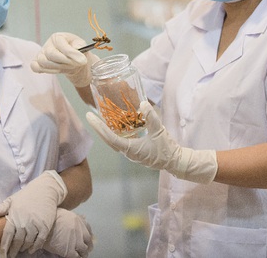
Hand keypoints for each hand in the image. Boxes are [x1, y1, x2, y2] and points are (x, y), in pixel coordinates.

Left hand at [0, 170, 67, 257]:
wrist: (45, 189)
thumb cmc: (26, 196)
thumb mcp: (11, 201)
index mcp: (14, 217)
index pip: (6, 236)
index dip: (4, 248)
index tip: (2, 256)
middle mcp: (24, 222)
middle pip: (17, 242)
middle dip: (13, 251)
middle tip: (11, 256)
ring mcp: (35, 224)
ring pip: (28, 242)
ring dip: (24, 248)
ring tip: (20, 251)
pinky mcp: (45, 225)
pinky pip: (39, 241)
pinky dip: (35, 247)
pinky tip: (31, 250)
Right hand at [31, 32, 98, 86]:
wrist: (72, 61)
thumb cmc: (76, 51)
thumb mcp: (81, 46)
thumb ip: (80, 47)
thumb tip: (78, 53)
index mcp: (57, 37)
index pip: (61, 45)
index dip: (72, 54)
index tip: (82, 60)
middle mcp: (47, 45)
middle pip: (51, 54)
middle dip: (65, 61)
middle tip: (77, 64)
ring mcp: (41, 54)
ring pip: (44, 62)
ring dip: (59, 67)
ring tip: (70, 66)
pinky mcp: (37, 63)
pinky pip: (36, 67)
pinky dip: (46, 70)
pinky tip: (57, 70)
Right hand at [43, 208, 92, 257]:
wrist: (42, 226)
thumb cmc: (50, 219)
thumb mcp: (64, 214)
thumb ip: (73, 218)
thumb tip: (82, 218)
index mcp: (79, 221)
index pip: (88, 230)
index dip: (88, 236)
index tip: (86, 240)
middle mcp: (80, 231)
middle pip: (88, 241)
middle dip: (87, 246)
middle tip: (85, 249)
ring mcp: (76, 241)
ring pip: (84, 250)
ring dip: (83, 253)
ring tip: (80, 255)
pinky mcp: (69, 251)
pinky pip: (77, 257)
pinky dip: (77, 257)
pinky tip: (74, 256)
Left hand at [86, 101, 217, 182]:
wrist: (176, 162)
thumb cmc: (167, 149)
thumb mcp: (159, 131)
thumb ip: (151, 117)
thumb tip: (143, 103)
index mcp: (130, 149)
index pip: (110, 137)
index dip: (99, 127)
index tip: (90, 117)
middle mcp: (127, 152)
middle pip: (108, 139)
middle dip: (98, 127)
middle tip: (90, 115)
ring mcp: (131, 153)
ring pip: (114, 141)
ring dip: (106, 130)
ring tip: (100, 119)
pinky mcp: (135, 151)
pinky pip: (122, 141)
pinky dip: (116, 132)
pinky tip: (117, 125)